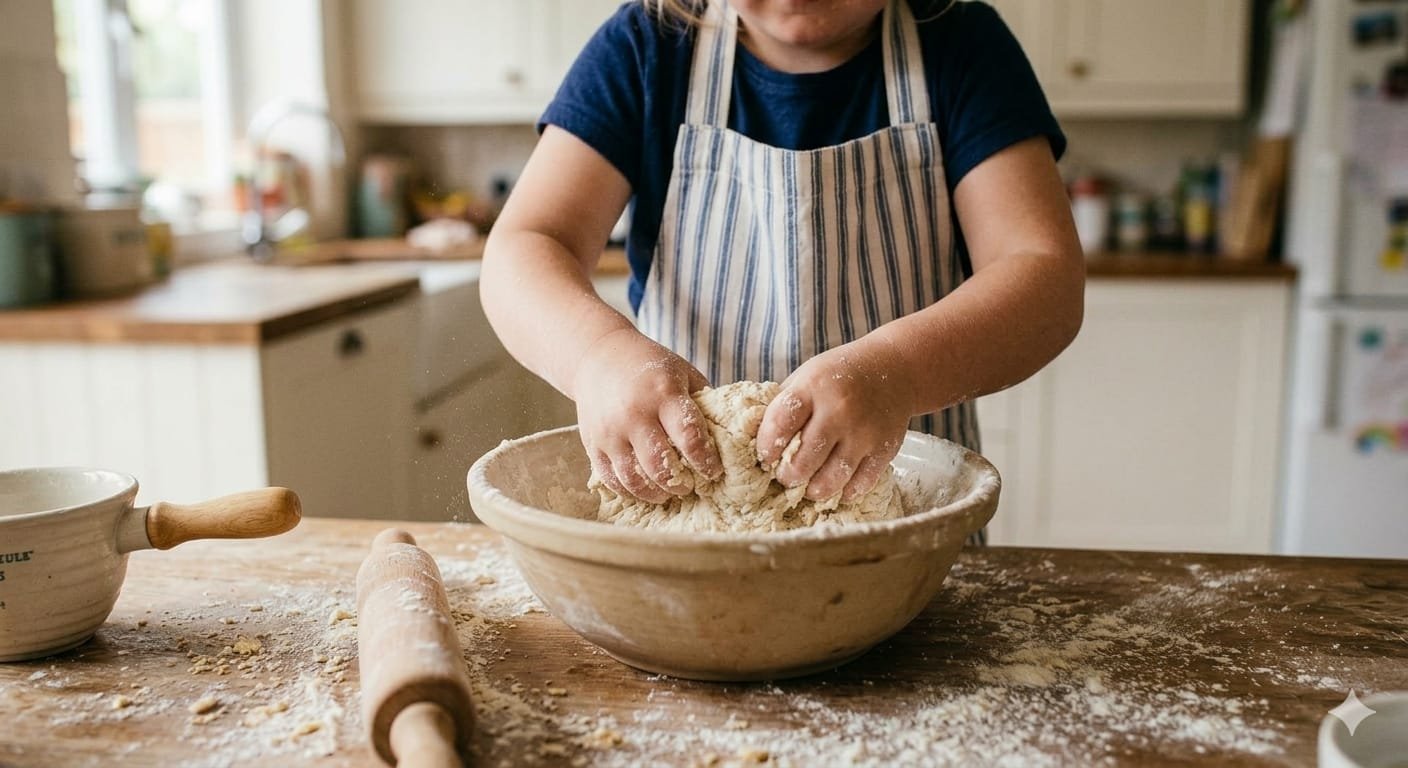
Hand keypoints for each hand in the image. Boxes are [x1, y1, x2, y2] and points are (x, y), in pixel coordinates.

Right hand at [572, 328, 722, 501]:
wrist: (598, 356)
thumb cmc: (649, 367)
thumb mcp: (682, 374)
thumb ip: (702, 404)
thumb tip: (729, 437)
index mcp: (663, 394)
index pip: (690, 437)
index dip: (706, 461)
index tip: (714, 471)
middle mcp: (635, 414)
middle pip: (660, 465)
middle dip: (680, 483)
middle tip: (690, 485)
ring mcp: (610, 432)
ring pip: (634, 479)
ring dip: (655, 493)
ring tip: (668, 492)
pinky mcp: (592, 444)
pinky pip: (612, 479)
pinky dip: (631, 491)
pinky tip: (644, 489)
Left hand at [756, 338, 914, 501]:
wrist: (894, 368)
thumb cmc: (839, 376)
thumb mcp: (806, 378)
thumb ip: (783, 407)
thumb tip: (754, 443)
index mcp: (813, 389)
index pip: (781, 424)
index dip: (766, 447)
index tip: (765, 458)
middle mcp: (839, 411)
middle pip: (804, 460)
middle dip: (788, 476)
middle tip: (785, 477)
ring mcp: (863, 432)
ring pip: (832, 478)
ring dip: (814, 490)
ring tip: (808, 487)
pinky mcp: (884, 449)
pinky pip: (861, 483)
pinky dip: (845, 490)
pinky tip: (837, 486)